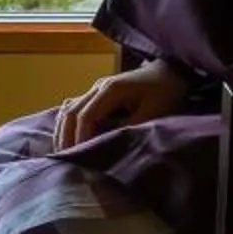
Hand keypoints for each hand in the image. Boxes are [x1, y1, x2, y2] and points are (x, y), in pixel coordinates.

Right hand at [52, 59, 192, 148]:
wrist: (171, 72)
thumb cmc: (165, 92)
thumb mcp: (152, 113)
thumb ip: (130, 128)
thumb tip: (108, 145)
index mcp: (110, 90)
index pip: (85, 116)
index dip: (79, 138)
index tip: (78, 158)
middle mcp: (98, 87)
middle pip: (70, 112)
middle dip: (65, 137)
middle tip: (63, 160)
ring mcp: (96, 88)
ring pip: (68, 108)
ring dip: (63, 130)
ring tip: (61, 152)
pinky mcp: (98, 94)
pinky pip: (74, 107)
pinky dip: (67, 123)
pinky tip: (66, 137)